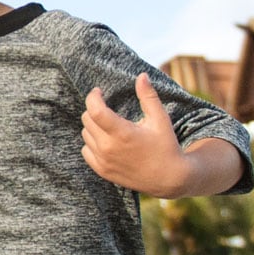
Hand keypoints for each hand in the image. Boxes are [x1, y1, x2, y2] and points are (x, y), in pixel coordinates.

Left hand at [81, 74, 194, 196]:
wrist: (168, 178)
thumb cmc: (166, 146)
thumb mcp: (160, 119)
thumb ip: (148, 96)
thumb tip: (141, 75)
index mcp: (122, 133)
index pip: (94, 109)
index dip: (93, 96)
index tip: (99, 91)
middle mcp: (109, 148)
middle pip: (87, 119)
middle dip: (95, 108)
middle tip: (107, 107)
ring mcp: (103, 161)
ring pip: (85, 134)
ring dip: (93, 125)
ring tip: (109, 124)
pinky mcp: (102, 171)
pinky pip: (86, 150)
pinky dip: (92, 142)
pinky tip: (106, 140)